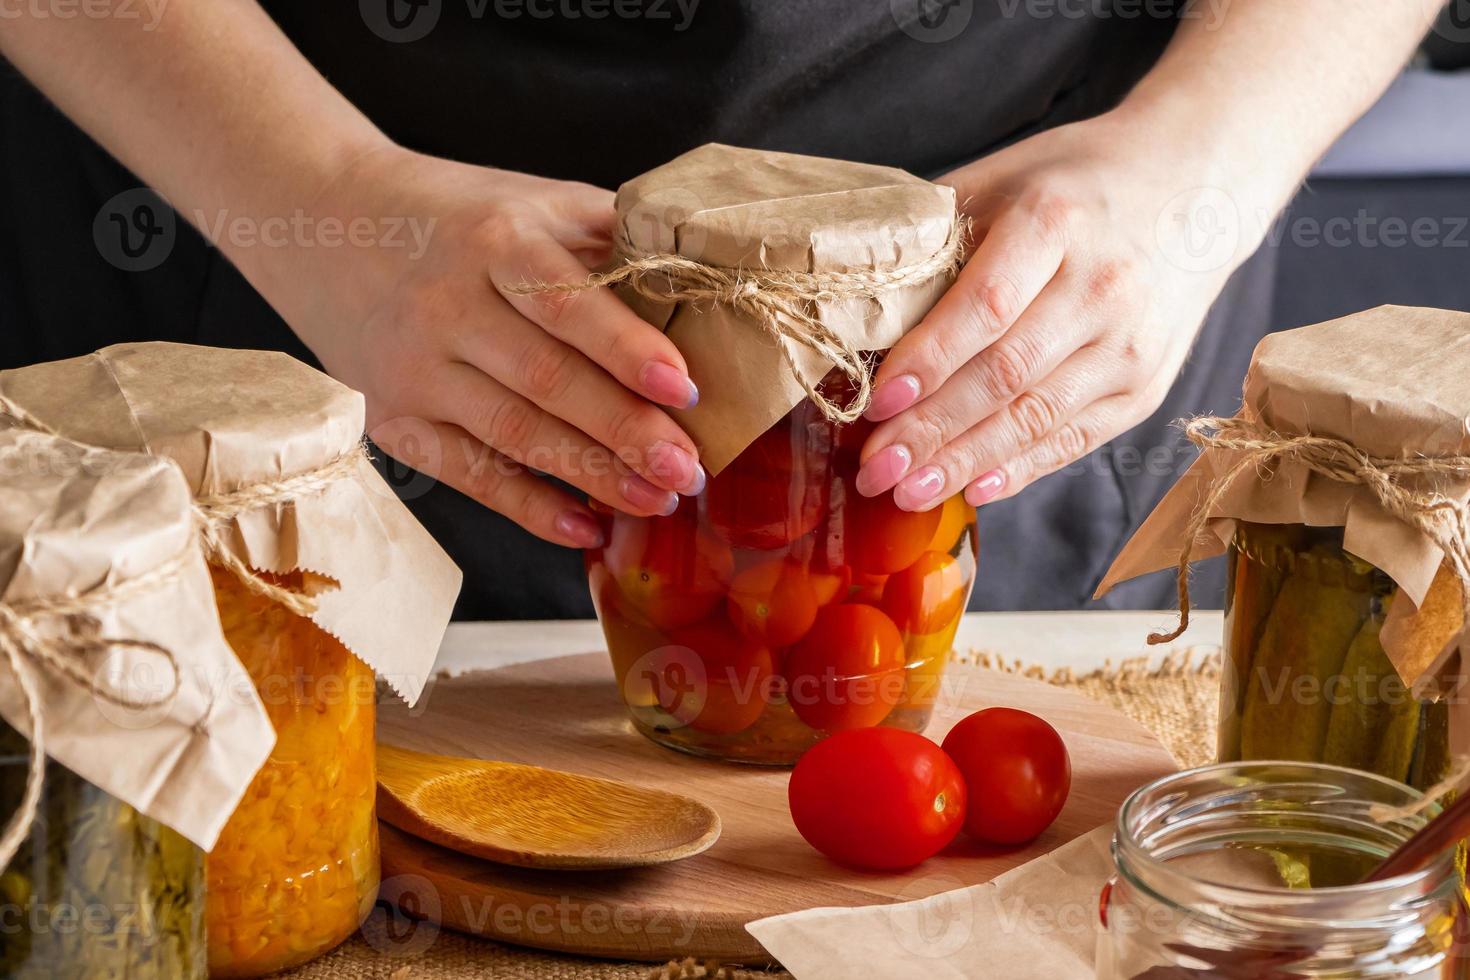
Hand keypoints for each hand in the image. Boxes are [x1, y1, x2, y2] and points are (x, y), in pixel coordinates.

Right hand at [247, 147, 703, 548]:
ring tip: (657, 501)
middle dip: (625, 431)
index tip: (685, 388)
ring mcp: (413, 368)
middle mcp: (446, 306)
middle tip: (689, 470)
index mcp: (494, 241)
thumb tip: (703, 285)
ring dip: (591, 475)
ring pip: (512, 433)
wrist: (324, 221)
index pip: (565, 302)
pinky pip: (469, 473)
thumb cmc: (459, 216)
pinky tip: (584, 528)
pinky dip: (528, 507)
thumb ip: (608, 237)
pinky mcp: (394, 419)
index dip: (626, 348)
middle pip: (545, 380)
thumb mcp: (534, 199)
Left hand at [854, 109, 1250, 510]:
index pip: (987, 305)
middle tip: (872, 468)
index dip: (929, 359)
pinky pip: (1074, 438)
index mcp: (1055, 222)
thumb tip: (855, 307)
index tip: (876, 401)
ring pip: (1036, 417)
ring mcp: (1129, 344)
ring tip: (905, 492)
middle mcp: (1101, 286)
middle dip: (931, 429)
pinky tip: (972, 489)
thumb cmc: (1074, 184)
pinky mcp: (1145, 386)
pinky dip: (1020, 468)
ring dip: (965, 462)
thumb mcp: (1002, 178)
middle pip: (1006, 373)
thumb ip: (935, 236)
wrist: (1195, 193)